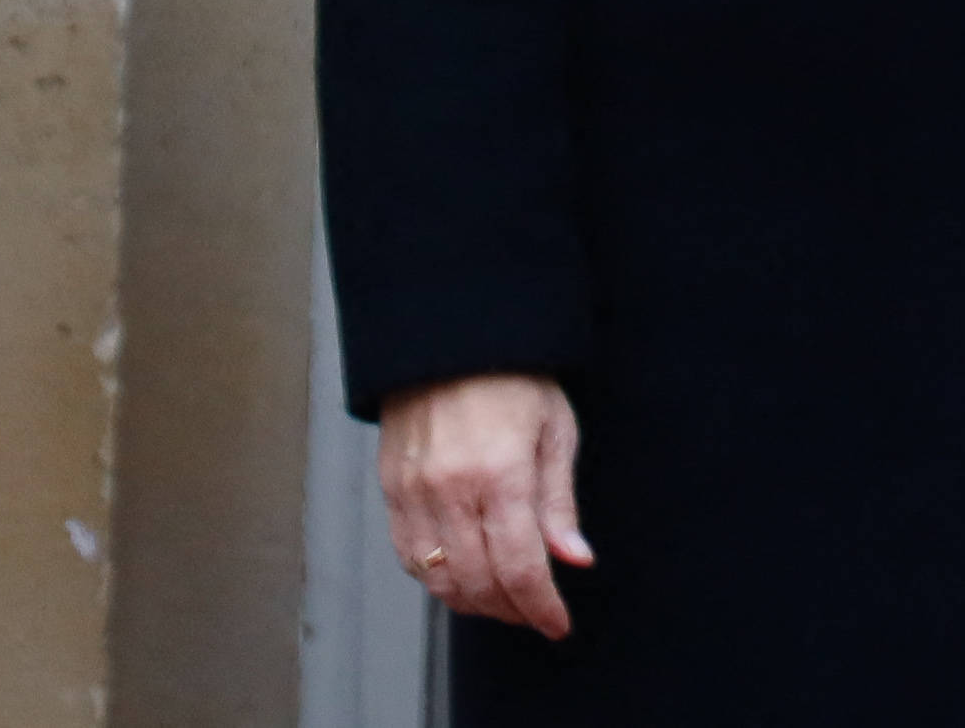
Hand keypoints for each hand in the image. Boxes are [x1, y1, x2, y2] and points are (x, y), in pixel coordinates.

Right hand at [380, 372, 592, 635]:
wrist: (454, 340)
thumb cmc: (515, 377)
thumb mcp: (556, 431)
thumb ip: (559, 503)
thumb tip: (574, 558)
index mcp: (500, 474)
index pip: (520, 567)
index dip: (541, 606)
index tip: (558, 624)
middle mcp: (450, 490)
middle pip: (477, 583)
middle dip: (511, 609)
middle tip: (536, 611)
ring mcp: (414, 493)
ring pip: (438, 579)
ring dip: (473, 600)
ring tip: (505, 598)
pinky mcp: (391, 491)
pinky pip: (409, 556)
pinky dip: (437, 578)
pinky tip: (464, 573)